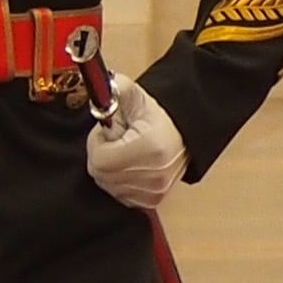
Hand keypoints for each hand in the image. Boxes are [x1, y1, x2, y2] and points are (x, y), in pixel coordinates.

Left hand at [85, 70, 185, 212]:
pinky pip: (120, 196)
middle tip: (117, 142)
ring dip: (110, 170)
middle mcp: (155, 174)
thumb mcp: (137, 98)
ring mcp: (155, 190)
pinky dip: (120, 183)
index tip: (108, 134)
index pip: (99, 160)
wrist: (184, 133)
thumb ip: (116, 88)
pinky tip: (131, 168)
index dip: (98, 144)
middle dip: (103, 156)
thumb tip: (101, 82)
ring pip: (108, 186)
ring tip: (126, 153)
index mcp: (150, 148)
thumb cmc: (159, 117)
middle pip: (101, 174)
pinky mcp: (154, 200)